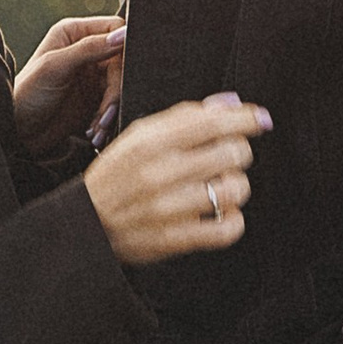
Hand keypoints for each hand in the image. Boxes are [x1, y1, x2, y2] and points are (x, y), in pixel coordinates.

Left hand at [10, 12, 125, 155]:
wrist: (17, 133)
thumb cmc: (26, 94)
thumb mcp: (56, 66)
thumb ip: (89, 48)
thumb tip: (123, 34)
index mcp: (74, 33)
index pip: (114, 29)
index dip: (123, 47)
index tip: (122, 69)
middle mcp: (86, 51)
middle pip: (122, 61)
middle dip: (116, 90)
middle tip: (106, 112)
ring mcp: (92, 75)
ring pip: (120, 85)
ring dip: (112, 109)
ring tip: (98, 128)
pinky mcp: (95, 99)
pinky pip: (114, 104)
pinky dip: (108, 120)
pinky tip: (95, 131)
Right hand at [84, 91, 268, 266]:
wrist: (84, 224)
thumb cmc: (116, 178)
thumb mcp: (138, 136)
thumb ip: (183, 117)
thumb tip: (230, 104)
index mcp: (151, 141)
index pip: (215, 122)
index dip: (246, 118)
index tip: (258, 120)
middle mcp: (161, 173)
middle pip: (233, 153)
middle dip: (237, 152)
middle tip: (226, 157)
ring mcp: (169, 208)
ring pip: (234, 190)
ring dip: (234, 186)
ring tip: (219, 187)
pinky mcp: (175, 239)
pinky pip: (227, 229)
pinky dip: (232, 221)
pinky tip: (220, 214)